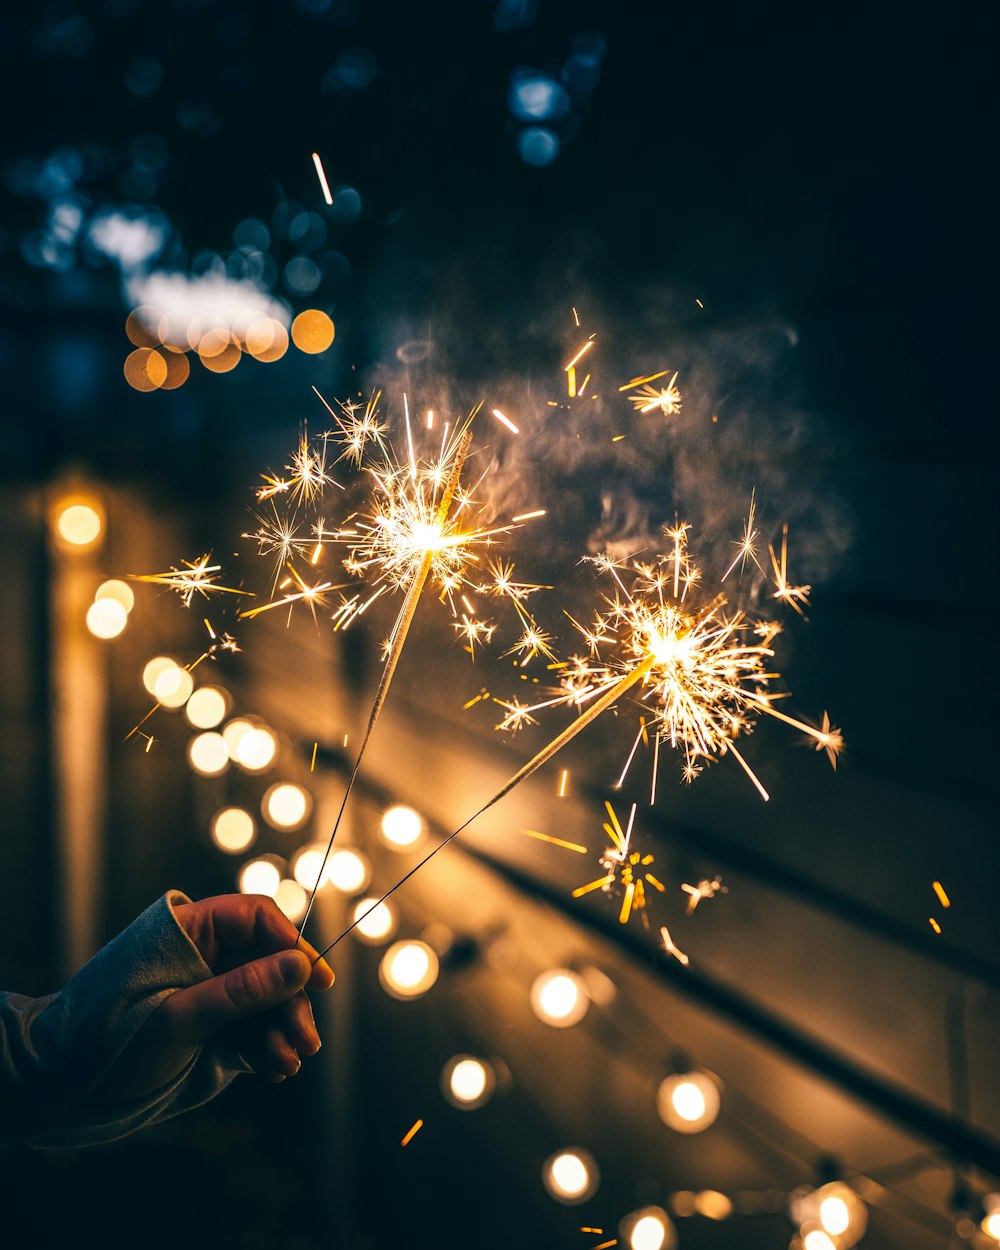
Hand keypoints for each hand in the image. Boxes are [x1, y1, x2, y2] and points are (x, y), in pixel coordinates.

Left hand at [90, 894, 334, 1104]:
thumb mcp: (179, 1018)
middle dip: (289, 1002)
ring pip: (267, 999)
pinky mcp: (212, 1025)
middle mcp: (205, 955)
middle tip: (305, 1041)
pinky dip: (267, 1047)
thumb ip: (240, 991)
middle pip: (269, 962)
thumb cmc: (109, 1042)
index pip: (255, 919)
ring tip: (286, 1064)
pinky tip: (275, 1070)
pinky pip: (253, 1027)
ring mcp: (210, 990)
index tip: (318, 980)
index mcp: (189, 931)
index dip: (291, 944)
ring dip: (282, 1030)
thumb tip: (298, 966)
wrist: (65, 1090)